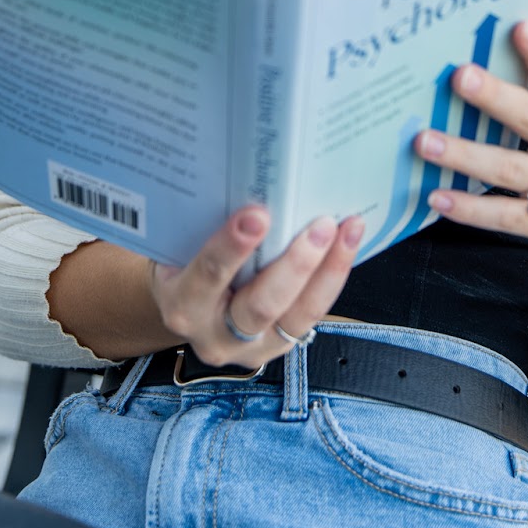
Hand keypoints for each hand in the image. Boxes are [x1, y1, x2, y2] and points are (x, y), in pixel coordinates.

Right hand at [148, 207, 364, 368]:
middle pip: (260, 306)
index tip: (257, 216)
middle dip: (295, 264)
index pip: (207, 277)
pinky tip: (348, 242)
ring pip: (298, 315)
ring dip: (328, 270)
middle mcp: (215, 336)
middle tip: (321, 225)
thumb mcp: (179, 245)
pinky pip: (312, 314)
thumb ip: (203, 224)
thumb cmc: (183, 261)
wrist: (185, 306)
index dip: (231, 248)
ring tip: (348, 230)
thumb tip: (245, 179)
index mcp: (180, 306)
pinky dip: (333, 277)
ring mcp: (252, 348)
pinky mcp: (281, 344)